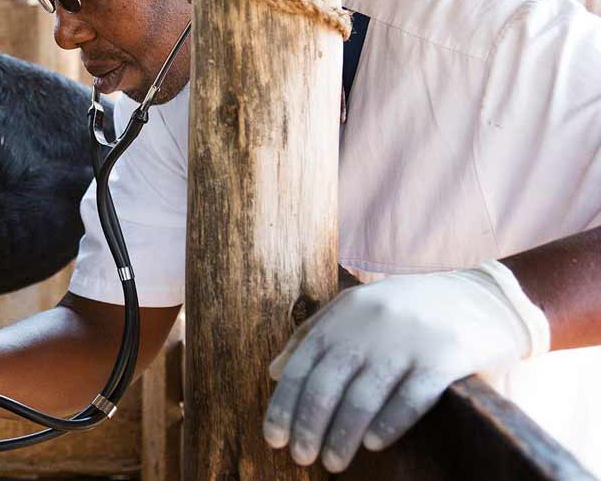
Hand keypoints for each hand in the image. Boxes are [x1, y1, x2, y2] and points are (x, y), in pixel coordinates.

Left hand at [262, 260, 549, 472]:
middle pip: (327, 385)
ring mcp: (408, 341)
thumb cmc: (409, 307)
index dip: (284, 405)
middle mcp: (370, 326)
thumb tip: (273, 371)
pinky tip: (373, 444)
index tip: (274, 439)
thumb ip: (313, 334)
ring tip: (333, 463)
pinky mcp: (446, 357)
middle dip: (309, 426)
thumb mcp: (356, 307)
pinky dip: (388, 424)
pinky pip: (412, 397)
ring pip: (364, 397)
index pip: (302, 366)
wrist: (484, 295)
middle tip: (302, 457)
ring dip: (343, 436)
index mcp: (344, 315)